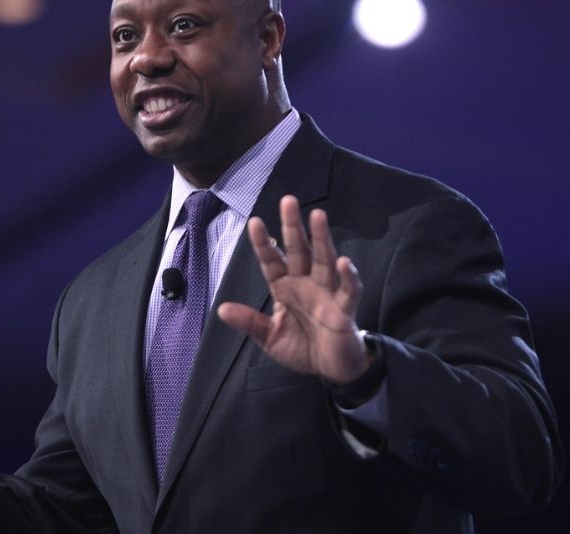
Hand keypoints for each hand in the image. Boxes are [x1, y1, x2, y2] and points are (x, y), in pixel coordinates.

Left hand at [218, 195, 368, 384]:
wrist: (332, 370)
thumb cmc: (301, 348)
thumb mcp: (269, 338)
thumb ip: (249, 323)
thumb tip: (221, 310)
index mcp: (284, 288)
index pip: (272, 261)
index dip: (264, 243)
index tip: (255, 222)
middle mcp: (305, 284)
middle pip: (299, 251)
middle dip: (293, 227)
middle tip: (288, 200)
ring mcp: (326, 294)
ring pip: (324, 261)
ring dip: (321, 239)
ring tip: (317, 216)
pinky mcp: (344, 309)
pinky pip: (348, 291)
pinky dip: (348, 277)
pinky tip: (343, 262)